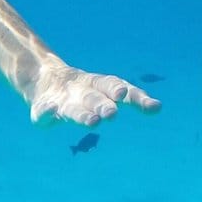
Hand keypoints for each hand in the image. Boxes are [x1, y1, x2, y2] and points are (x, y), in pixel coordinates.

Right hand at [27, 60, 160, 125]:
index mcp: (98, 85)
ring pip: (73, 108)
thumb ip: (134, 98)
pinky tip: (51, 110)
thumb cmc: (85, 91)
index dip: (130, 95)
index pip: (118, 87)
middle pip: (95, 97)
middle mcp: (82, 91)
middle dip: (104, 104)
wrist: (42, 80)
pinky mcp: (42, 108)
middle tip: (113, 113)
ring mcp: (62, 100)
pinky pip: (45, 111)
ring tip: (94, 121)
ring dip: (84, 114)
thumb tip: (159, 107)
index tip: (143, 102)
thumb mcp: (108, 91)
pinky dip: (48, 112)